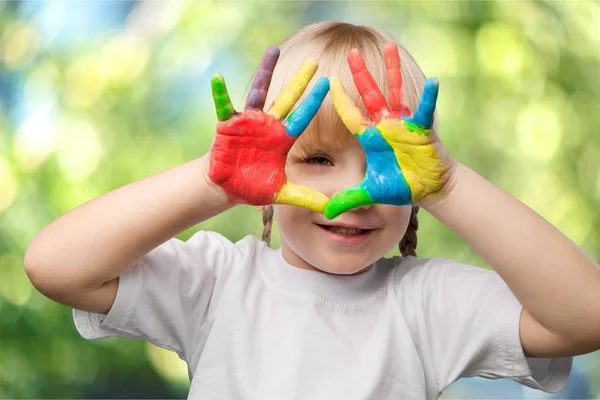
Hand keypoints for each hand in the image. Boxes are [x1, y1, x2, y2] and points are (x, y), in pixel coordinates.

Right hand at [208, 46, 330, 211]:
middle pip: (286, 98)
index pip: (302, 117)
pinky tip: (218, 78)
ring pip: (258, 92)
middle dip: (300, 81)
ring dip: (265, 72)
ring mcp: (248, 122)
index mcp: (282, 139)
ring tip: (273, 50)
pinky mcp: (228, 124)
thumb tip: (330, 208)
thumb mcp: (282, 193)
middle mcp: (268, 125)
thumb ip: (305, 197)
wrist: (226, 187)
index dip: (314, 102)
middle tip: (314, 61)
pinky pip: (223, 105)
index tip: (329, 84)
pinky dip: (220, 93)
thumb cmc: (253, 187)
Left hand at [323, 43, 455, 219]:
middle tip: (352, 52)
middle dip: (361, 74)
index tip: (329, 81)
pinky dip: (429, 97)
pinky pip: (424, 110)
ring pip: (395, 92)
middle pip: (370, 94)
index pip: (351, 114)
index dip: (341, 98)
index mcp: (370, 138)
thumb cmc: (400, 186)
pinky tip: (433, 81)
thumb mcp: (371, 193)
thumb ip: (349, 199)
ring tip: (390, 46)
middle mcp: (385, 125)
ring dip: (392, 70)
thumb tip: (325, 215)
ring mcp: (404, 124)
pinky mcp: (422, 129)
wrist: (427, 189)